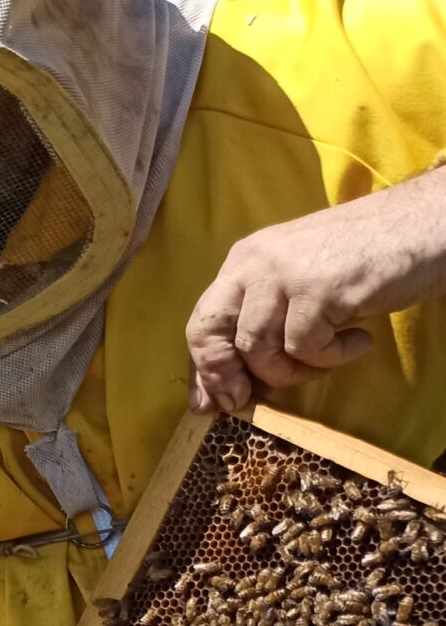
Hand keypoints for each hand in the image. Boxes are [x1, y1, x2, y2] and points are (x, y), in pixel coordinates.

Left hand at [186, 168, 445, 411]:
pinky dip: (333, 357)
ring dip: (293, 369)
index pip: (202, 320)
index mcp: (245, 259)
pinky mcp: (319, 289)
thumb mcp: (300, 283)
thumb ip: (263, 320)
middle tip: (250, 398)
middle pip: (210, 333)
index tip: (213, 402)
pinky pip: (306, 348)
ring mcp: (284, 274)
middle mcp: (255, 262)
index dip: (204, 368)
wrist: (425, 223)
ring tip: (328, 356)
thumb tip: (223, 387)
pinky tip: (358, 340)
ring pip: (258, 349)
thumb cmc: (366, 256)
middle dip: (226, 375)